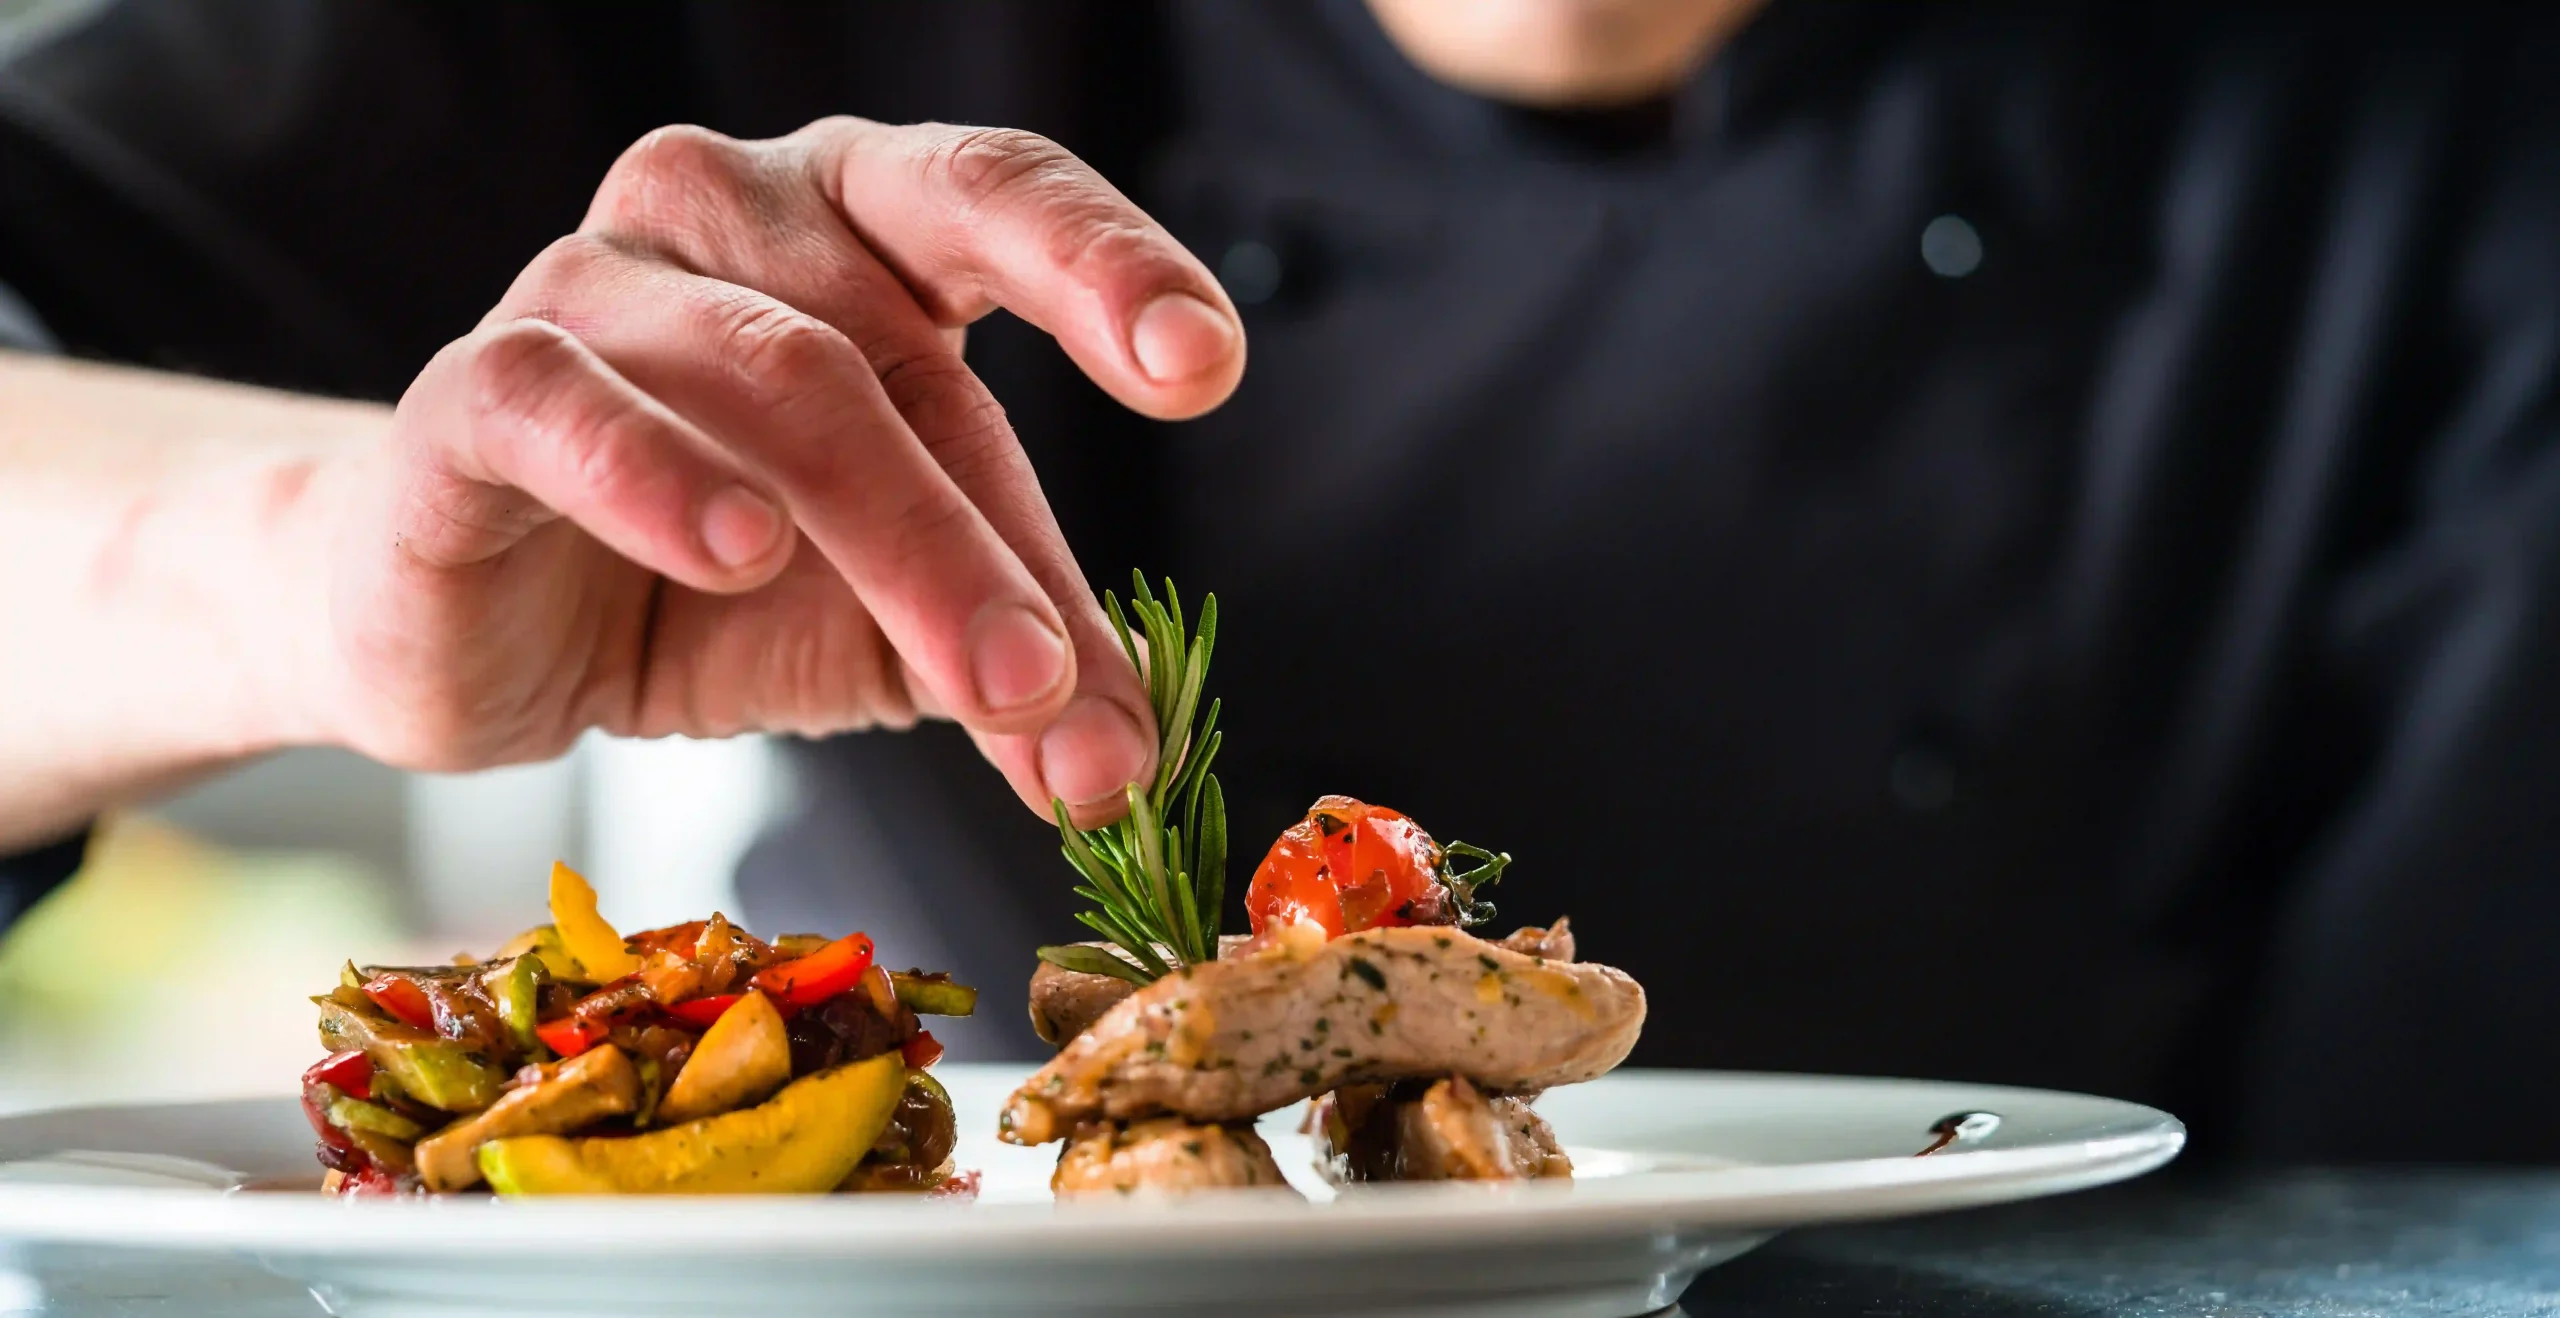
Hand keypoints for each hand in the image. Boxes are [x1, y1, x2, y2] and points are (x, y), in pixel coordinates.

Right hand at [308, 118, 1243, 819]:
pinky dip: (657, 472)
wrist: (483, 630)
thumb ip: (1018, 662)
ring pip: (770, 374)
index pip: (994, 193)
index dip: (1105, 260)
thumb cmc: (718, 580)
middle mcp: (728, 215)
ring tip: (984, 680)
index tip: (1205, 363)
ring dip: (899, 540)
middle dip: (1000, 527)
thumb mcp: (901, 623)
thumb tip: (1121, 769)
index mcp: (859, 227)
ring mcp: (590, 285)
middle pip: (895, 339)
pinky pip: (561, 400)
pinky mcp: (471, 392)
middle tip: (1068, 682)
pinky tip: (740, 547)